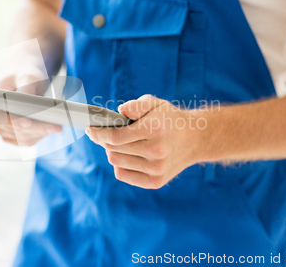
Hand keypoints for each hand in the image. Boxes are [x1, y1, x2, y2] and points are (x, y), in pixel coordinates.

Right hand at [0, 71, 61, 145]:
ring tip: (58, 126)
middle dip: (36, 128)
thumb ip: (26, 88)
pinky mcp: (15, 137)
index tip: (28, 122)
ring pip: (22, 137)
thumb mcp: (27, 77)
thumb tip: (28, 102)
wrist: (26, 81)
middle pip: (14, 130)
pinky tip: (53, 128)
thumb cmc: (25, 76)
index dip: (11, 120)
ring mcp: (4, 130)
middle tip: (56, 126)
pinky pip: (28, 140)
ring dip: (41, 132)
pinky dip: (41, 134)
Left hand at [86, 95, 210, 188]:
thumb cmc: (170, 119)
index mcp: (154, 130)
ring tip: (116, 143)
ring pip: (116, 162)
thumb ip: (136, 106)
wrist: (195, 140)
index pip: (115, 137)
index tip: (90, 129)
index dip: (98, 133)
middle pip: (113, 150)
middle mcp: (156, 152)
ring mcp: (156, 169)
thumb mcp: (155, 104)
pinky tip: (125, 155)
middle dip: (103, 141)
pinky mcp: (155, 182)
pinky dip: (119, 164)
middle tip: (101, 133)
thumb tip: (119, 111)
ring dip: (111, 151)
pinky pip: (123, 174)